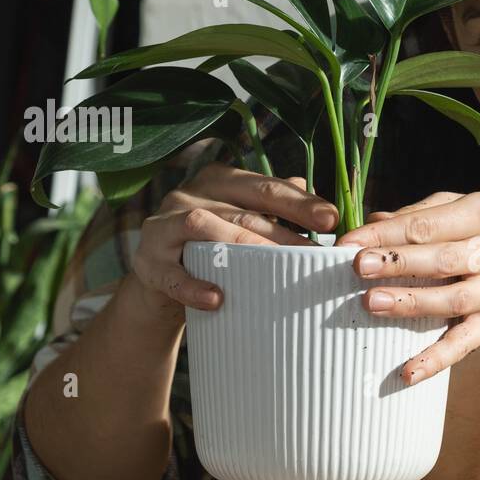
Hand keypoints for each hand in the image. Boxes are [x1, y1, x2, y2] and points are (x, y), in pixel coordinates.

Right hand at [132, 163, 338, 321]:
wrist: (161, 283)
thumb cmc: (213, 249)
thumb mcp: (242, 224)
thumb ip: (274, 210)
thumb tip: (320, 202)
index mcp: (219, 181)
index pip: (264, 188)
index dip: (299, 202)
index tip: (332, 219)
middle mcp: (189, 195)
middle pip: (242, 210)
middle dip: (282, 231)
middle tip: (315, 253)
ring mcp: (163, 226)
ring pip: (206, 228)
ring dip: (244, 249)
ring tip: (278, 270)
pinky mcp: (148, 262)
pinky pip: (172, 274)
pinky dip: (194, 286)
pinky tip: (217, 298)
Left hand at [336, 191, 479, 384]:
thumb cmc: (475, 236)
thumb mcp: (455, 215)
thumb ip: (416, 218)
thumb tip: (372, 225)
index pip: (427, 224)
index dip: (385, 234)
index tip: (347, 244)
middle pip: (442, 258)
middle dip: (398, 262)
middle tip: (359, 267)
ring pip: (453, 299)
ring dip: (411, 303)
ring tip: (371, 304)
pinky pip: (465, 343)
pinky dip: (437, 359)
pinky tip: (408, 373)